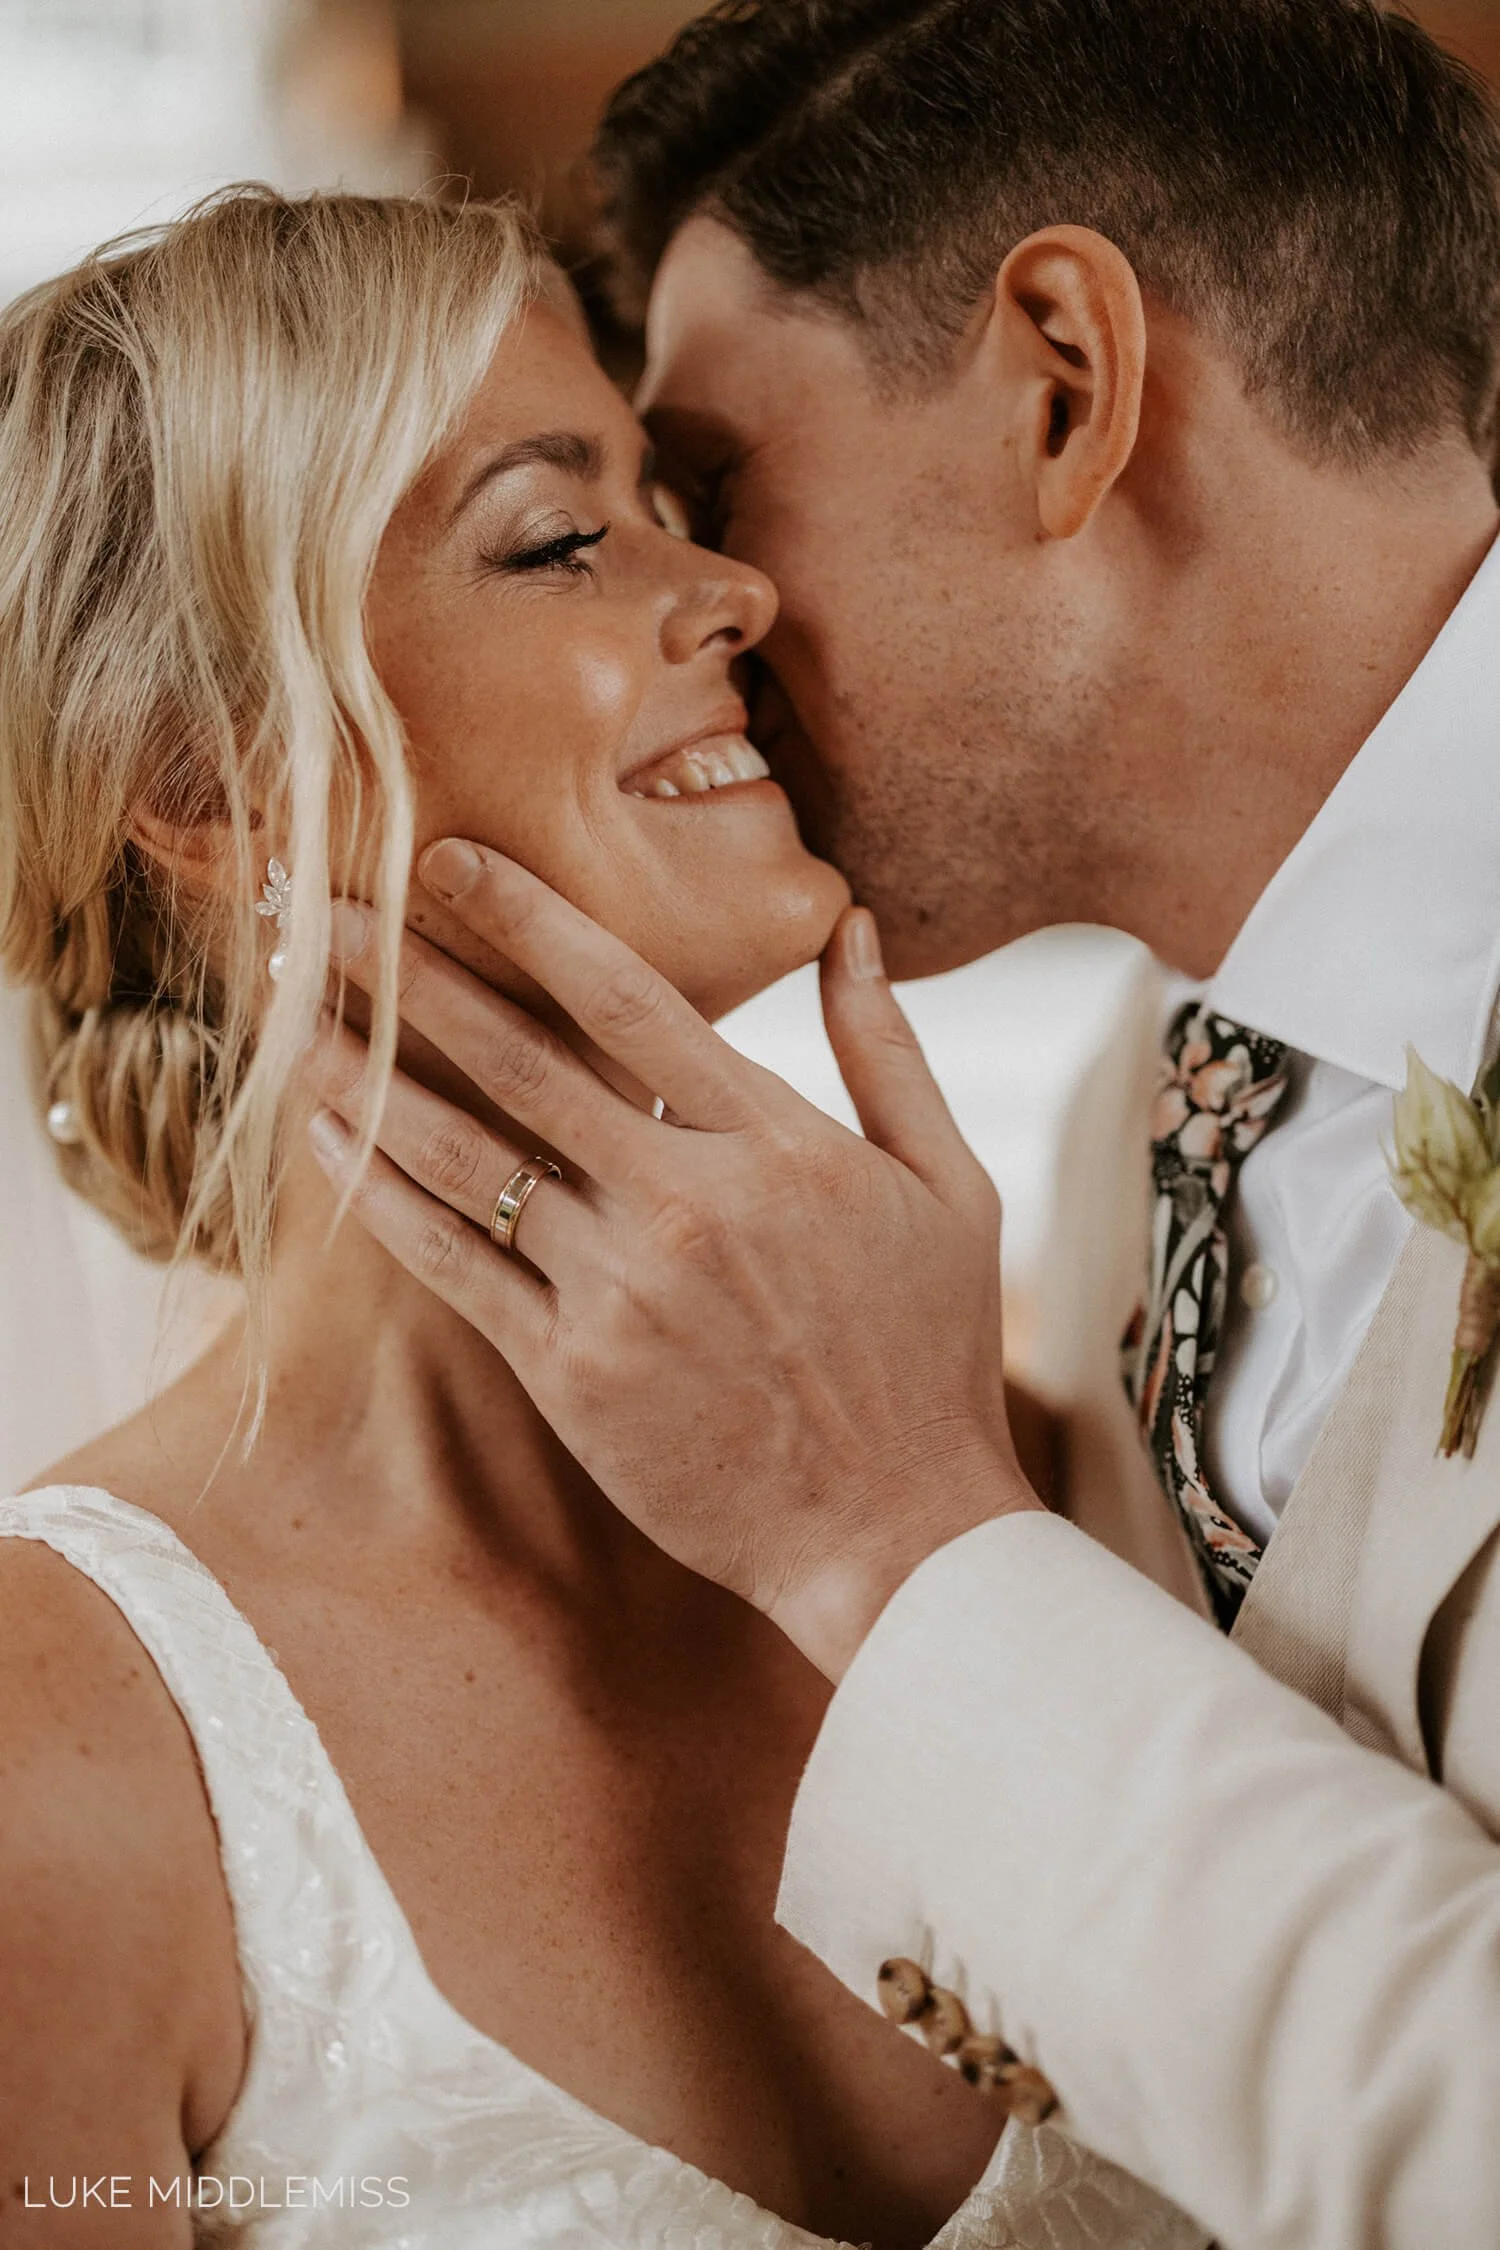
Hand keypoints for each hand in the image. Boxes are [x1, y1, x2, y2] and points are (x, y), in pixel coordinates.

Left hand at [306, 841, 1042, 1677]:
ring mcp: (618, 1289)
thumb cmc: (928, 1354)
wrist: (896, 1532)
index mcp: (772, 1142)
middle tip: (320, 909)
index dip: (527, 917)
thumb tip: (854, 927)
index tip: (448, 858)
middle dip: (409, 975)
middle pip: (517, 1061)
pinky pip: (456, 1267)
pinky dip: (382, 1202)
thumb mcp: (949, 1185)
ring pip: (463, 1159)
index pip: (626, 999)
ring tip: (290, 1016)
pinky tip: (325, 1146)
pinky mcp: (570, 1372)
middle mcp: (683, 1202)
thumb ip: (889, 1048)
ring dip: (366, 1077)